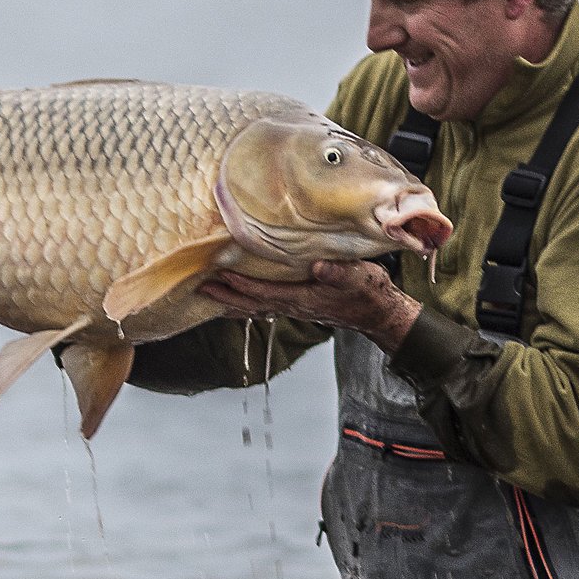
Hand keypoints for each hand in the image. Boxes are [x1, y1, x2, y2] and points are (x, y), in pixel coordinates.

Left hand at [199, 260, 420, 354]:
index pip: (266, 292)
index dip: (242, 285)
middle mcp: (294, 306)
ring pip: (256, 306)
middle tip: (201, 288)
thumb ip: (338, 273)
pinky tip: (239, 298)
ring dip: (232, 302)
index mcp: (304, 298)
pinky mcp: (298, 304)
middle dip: (226, 297)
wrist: (378, 312)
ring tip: (209, 296)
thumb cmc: (368, 292)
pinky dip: (247, 301)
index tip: (221, 275)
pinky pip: (265, 304)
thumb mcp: (358, 277)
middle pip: (252, 304)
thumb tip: (317, 266)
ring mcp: (294, 307)